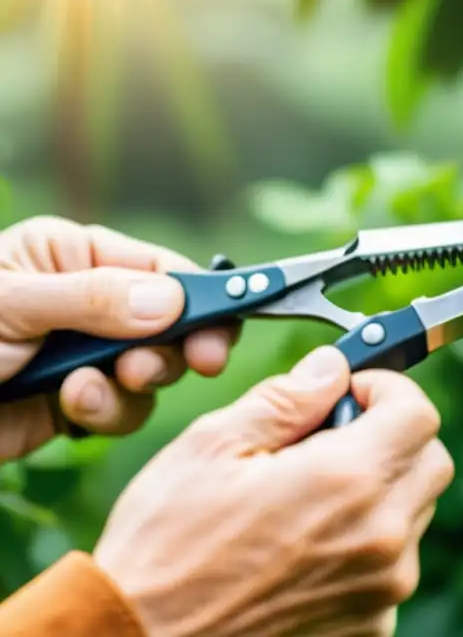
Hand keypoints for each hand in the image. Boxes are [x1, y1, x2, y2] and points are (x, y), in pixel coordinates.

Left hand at [0, 216, 236, 460]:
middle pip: (171, 321)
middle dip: (176, 345)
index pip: (161, 268)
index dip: (202, 294)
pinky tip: (70, 407)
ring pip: (152, 370)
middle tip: (197, 363)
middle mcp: (87, 302)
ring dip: (133, 384)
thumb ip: (96, 300)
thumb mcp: (12, 305)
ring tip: (95, 386)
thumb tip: (173, 300)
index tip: (234, 316)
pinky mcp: (74, 403)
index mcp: (73, 257)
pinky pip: (122, 409)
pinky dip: (105, 413)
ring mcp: (83, 354)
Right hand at [93, 345, 453, 636]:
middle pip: (431, 463)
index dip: (388, 390)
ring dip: (380, 494)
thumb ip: (286, 399)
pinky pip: (392, 567)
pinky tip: (309, 550)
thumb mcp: (211, 448)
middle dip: (393, 438)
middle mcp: (380, 537)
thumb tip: (330, 368)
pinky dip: (367, 548)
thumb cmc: (165, 549)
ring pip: (415, 515)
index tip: (352, 394)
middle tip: (335, 441)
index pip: (420, 413)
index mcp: (347, 481)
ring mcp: (381, 590)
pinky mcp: (371, 627)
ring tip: (311, 503)